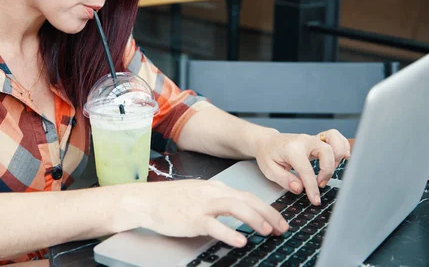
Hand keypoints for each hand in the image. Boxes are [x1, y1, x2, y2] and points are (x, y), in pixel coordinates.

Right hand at [131, 180, 288, 247]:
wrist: (146, 200)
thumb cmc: (169, 200)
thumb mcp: (197, 194)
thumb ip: (216, 199)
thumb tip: (236, 208)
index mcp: (215, 188)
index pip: (247, 196)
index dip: (266, 208)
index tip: (278, 220)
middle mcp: (212, 193)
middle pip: (247, 200)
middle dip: (268, 213)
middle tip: (282, 227)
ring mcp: (202, 205)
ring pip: (235, 207)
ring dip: (254, 219)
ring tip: (267, 231)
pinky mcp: (192, 218)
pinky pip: (215, 225)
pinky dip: (230, 232)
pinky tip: (241, 240)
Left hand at [253, 129, 350, 204]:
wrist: (267, 141)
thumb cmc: (268, 155)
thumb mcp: (269, 170)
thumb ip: (284, 179)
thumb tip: (300, 188)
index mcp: (291, 149)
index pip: (306, 169)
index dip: (312, 187)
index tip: (315, 200)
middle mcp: (304, 141)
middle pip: (326, 151)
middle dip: (327, 171)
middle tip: (320, 184)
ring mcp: (312, 139)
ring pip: (334, 140)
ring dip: (337, 157)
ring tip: (331, 170)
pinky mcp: (317, 140)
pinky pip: (336, 137)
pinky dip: (342, 146)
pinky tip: (342, 157)